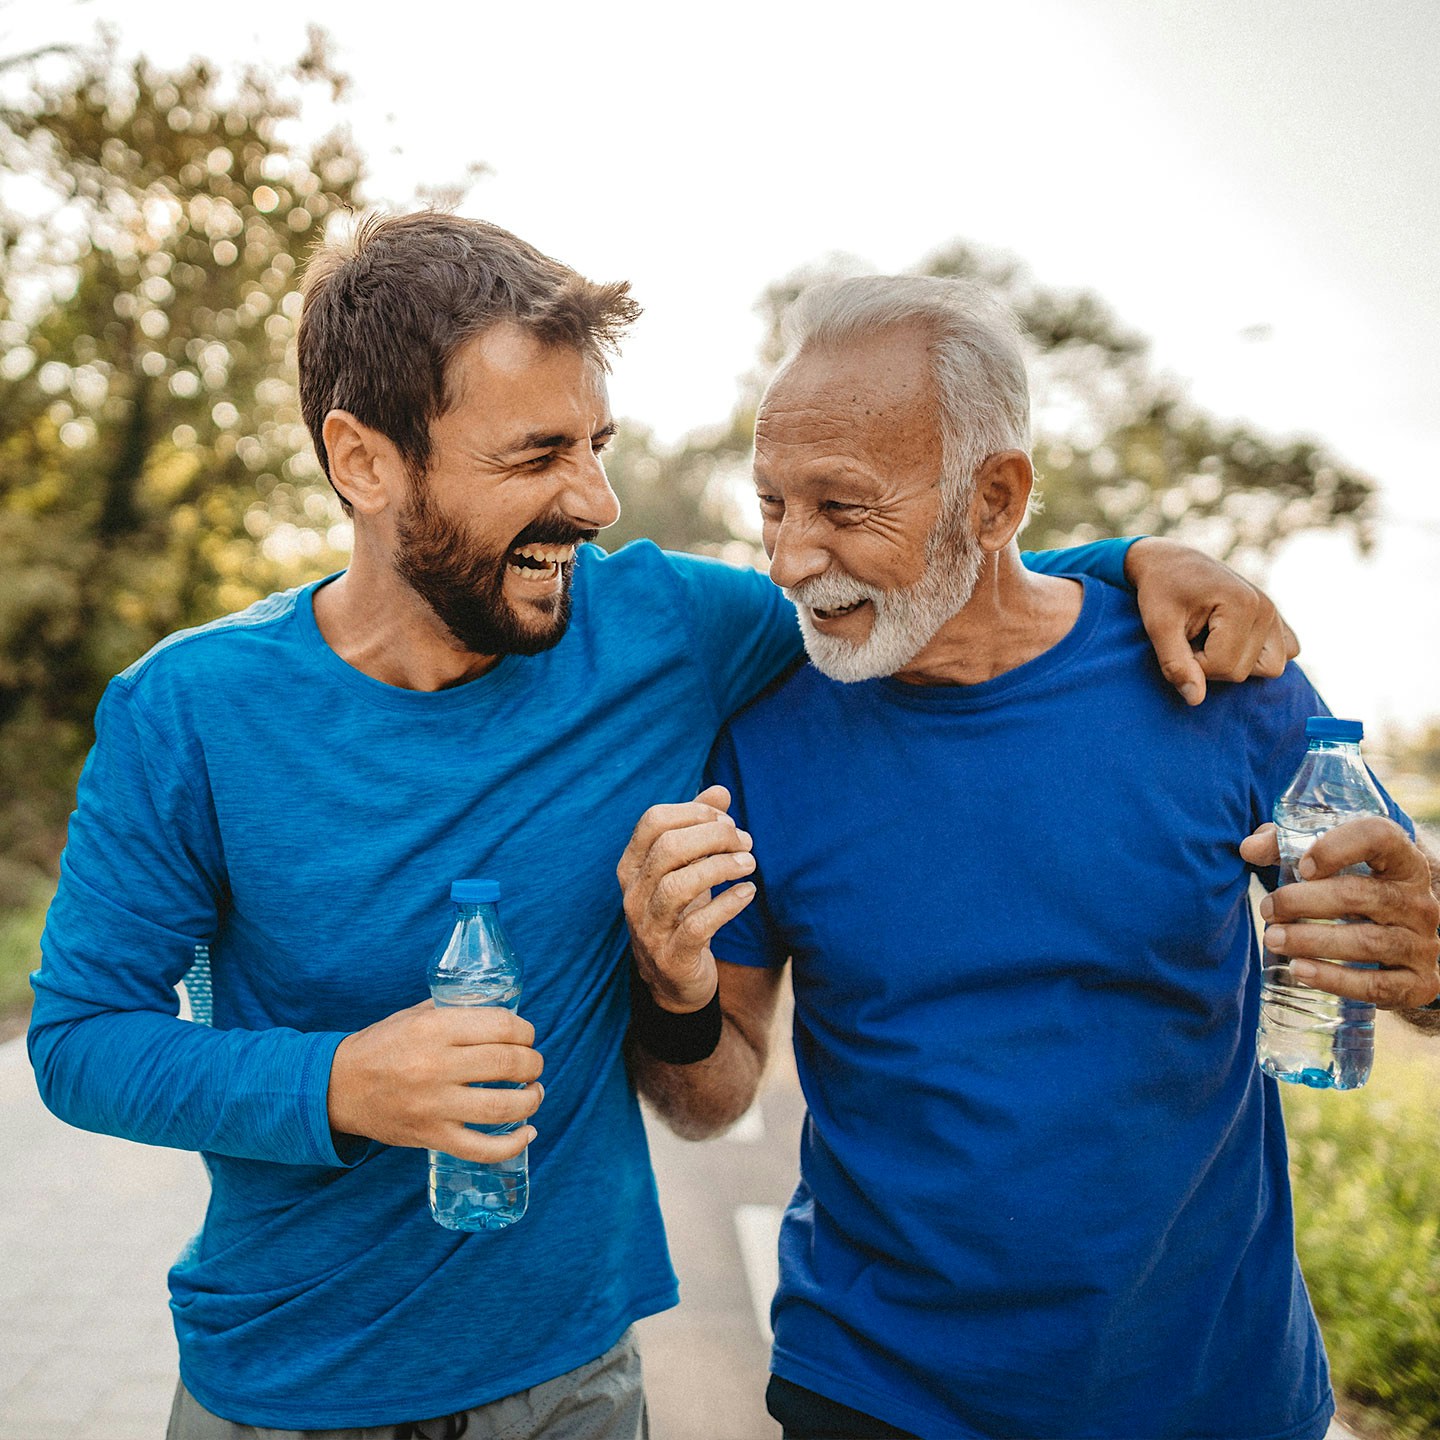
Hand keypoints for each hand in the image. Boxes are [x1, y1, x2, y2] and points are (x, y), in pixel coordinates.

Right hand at [327, 1000, 543, 1161]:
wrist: (338, 1087)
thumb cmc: (383, 1046)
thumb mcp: (416, 1015)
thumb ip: (457, 1010)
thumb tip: (504, 1011)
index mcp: (434, 1029)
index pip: (501, 1026)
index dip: (525, 1031)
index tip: (528, 1036)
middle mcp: (436, 1066)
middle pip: (508, 1064)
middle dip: (533, 1063)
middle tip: (533, 1064)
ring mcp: (434, 1106)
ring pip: (503, 1107)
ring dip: (531, 1100)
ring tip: (534, 1093)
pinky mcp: (431, 1137)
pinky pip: (481, 1149)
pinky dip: (512, 1144)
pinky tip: (527, 1133)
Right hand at [617, 784, 756, 1012]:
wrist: (674, 980)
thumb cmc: (681, 912)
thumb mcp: (686, 868)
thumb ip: (699, 828)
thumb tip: (721, 790)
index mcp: (632, 866)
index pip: (653, 821)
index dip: (694, 812)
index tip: (726, 820)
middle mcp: (633, 894)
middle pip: (668, 849)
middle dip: (713, 837)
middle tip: (745, 842)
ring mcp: (649, 927)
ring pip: (678, 886)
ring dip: (721, 867)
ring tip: (749, 863)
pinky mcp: (672, 956)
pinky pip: (698, 926)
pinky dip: (727, 904)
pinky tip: (748, 892)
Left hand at [1126, 537, 1298, 705]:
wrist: (1169, 563)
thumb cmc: (1160, 592)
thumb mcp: (1158, 627)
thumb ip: (1176, 664)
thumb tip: (1196, 700)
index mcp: (1243, 604)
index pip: (1224, 667)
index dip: (1193, 664)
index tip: (1178, 640)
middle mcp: (1267, 609)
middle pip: (1243, 672)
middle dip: (1210, 665)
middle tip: (1192, 637)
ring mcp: (1275, 614)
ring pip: (1269, 669)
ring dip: (1234, 662)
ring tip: (1210, 639)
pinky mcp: (1277, 620)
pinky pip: (1284, 654)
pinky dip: (1257, 656)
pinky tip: (1231, 640)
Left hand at [1241, 817, 1439, 1007]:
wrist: (1401, 941)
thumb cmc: (1355, 889)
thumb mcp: (1328, 862)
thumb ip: (1286, 846)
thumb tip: (1249, 849)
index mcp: (1402, 860)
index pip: (1380, 837)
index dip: (1337, 847)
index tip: (1301, 866)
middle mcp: (1420, 900)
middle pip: (1361, 895)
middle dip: (1304, 901)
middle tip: (1267, 909)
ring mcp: (1424, 944)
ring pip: (1368, 942)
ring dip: (1313, 941)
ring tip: (1273, 938)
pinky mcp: (1420, 983)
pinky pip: (1378, 985)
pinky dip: (1335, 979)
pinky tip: (1299, 970)